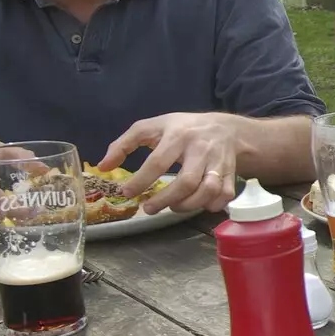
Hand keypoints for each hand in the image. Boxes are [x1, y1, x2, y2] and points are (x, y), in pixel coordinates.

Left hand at [99, 113, 239, 214]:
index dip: (140, 180)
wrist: (226, 129)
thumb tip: (102, 166)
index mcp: (178, 135)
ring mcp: (219, 163)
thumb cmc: (182, 129)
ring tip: (172, 207)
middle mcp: (201, 149)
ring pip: (209, 190)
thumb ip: (124, 144)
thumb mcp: (152, 127)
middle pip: (187, 181)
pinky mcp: (232, 174)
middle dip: (165, 199)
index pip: (158, 162)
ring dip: (188, 205)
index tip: (126, 192)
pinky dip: (211, 206)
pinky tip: (197, 204)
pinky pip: (225, 196)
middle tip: (148, 208)